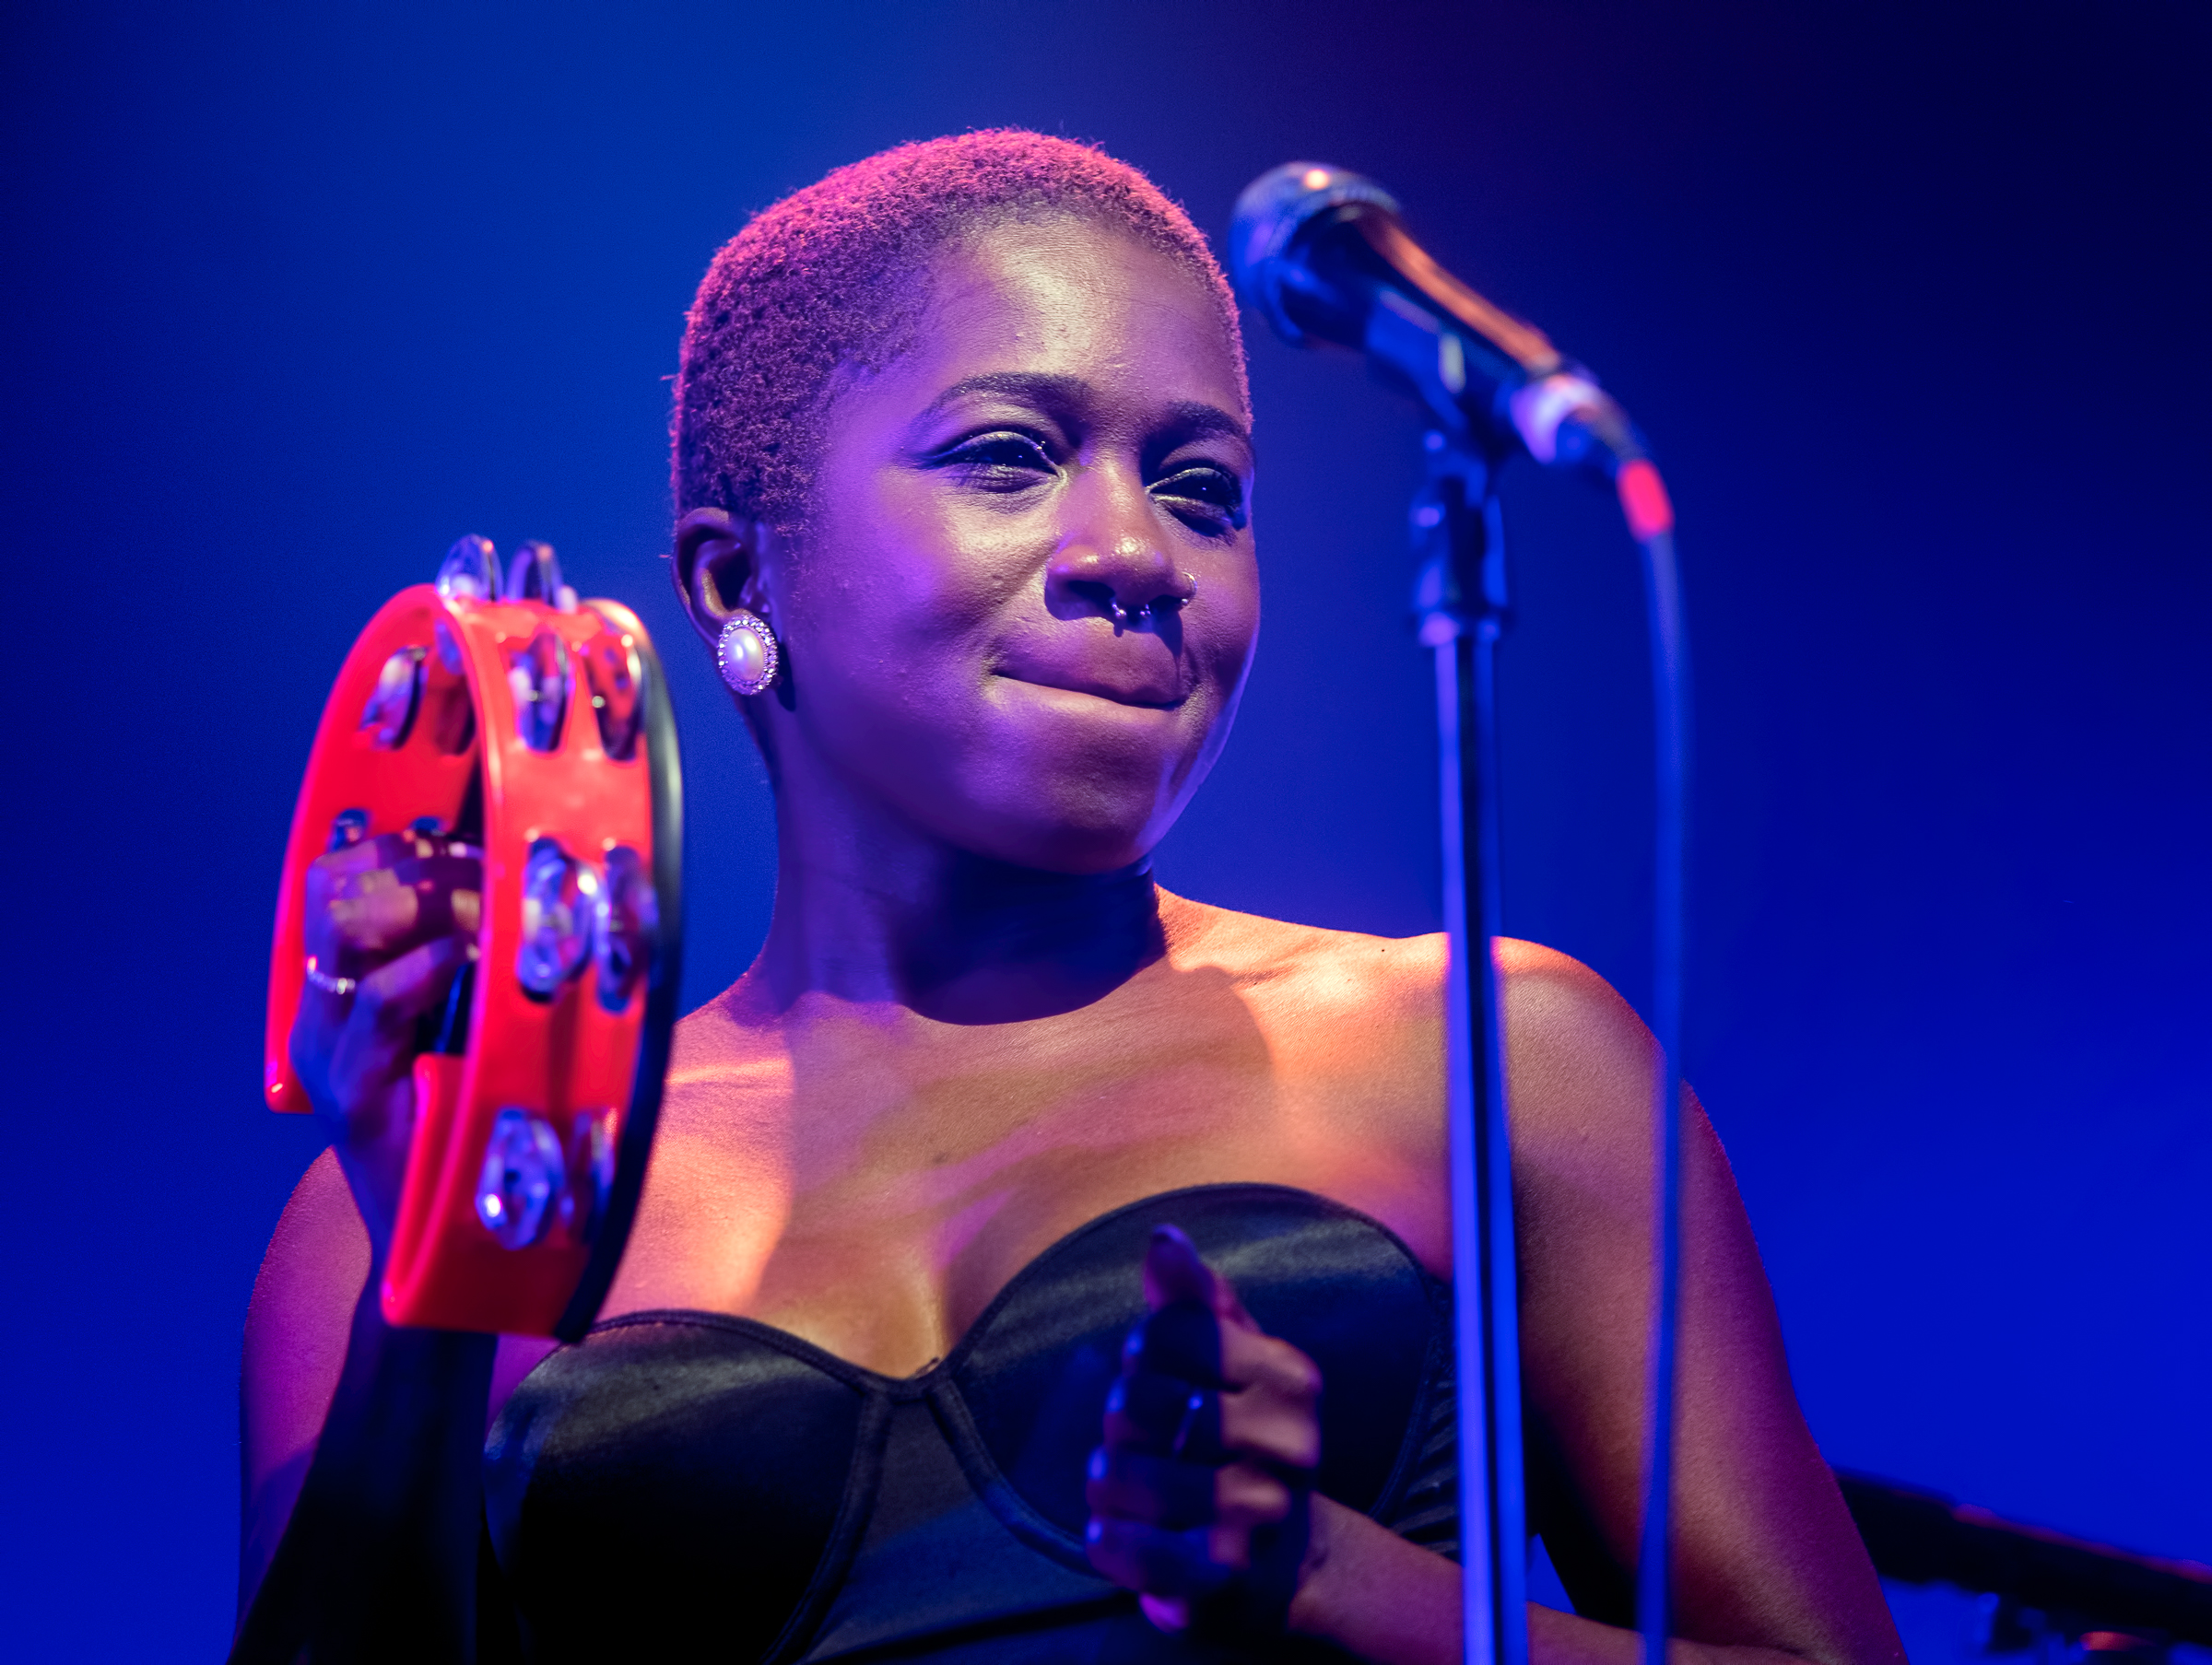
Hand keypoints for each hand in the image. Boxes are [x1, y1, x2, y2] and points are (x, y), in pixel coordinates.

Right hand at [288, 827, 481, 1256]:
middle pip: (343, 898)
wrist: (440, 1244)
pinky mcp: (355, 1094)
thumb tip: (545, 912)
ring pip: (352, 938)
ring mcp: (333, 1055)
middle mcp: (326, 1020)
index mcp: (348, 1001)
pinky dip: (425, 970)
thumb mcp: (476, 1039)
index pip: (346, 890)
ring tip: (485, 892)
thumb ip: (486, 983)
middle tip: (483, 851)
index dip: (401, 849)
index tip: (468, 832)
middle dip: (413, 864)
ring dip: (426, 903)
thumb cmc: (470, 1135)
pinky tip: (468, 953)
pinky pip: (380, 1007)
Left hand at [1085, 1225, 1323, 1635]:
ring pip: (1121, 1471)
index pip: (1165, 1331)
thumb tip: (1162, 1239)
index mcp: (1287, 1376)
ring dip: (1107, 1482)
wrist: (1288, 1563)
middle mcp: (1284, 1443)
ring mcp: (1257, 1513)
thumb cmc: (1248, 1442)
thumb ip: (1196, 1303)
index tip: (1167, 1380)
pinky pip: (1138, 1548)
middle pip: (1135, 1399)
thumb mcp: (1238, 1364)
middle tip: (1148, 1444)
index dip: (1145, 1353)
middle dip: (1120, 1420)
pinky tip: (1111, 1532)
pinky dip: (1112, 1540)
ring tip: (1130, 1492)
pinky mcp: (1222, 1577)